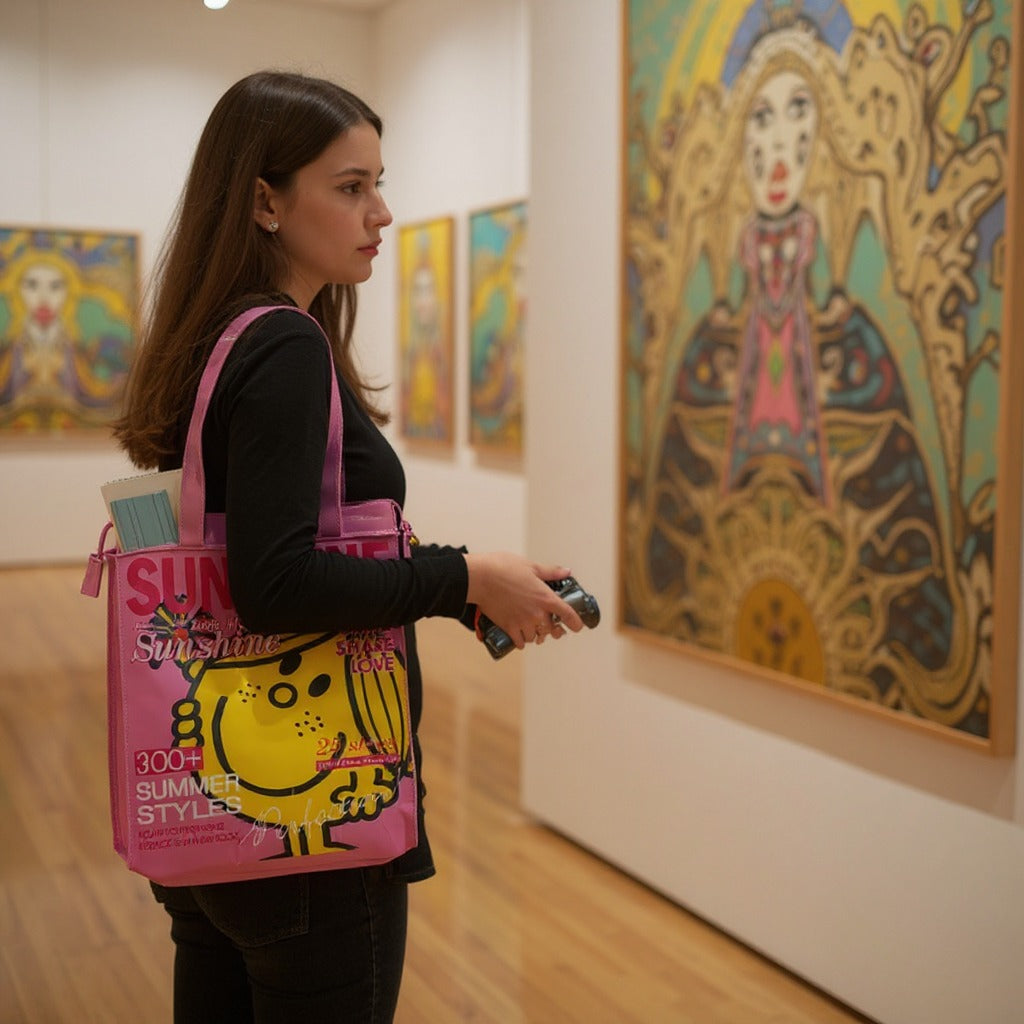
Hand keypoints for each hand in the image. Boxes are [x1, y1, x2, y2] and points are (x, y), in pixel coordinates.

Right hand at [464, 552, 583, 649]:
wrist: (479, 577)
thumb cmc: (503, 568)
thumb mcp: (531, 566)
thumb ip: (551, 572)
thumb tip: (566, 571)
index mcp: (546, 598)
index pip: (569, 615)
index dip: (576, 623)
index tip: (577, 626)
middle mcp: (537, 614)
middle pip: (552, 631)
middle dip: (553, 630)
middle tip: (551, 627)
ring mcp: (523, 622)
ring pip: (536, 638)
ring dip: (536, 635)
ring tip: (533, 628)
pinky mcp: (509, 628)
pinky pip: (520, 643)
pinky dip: (522, 641)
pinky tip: (520, 636)